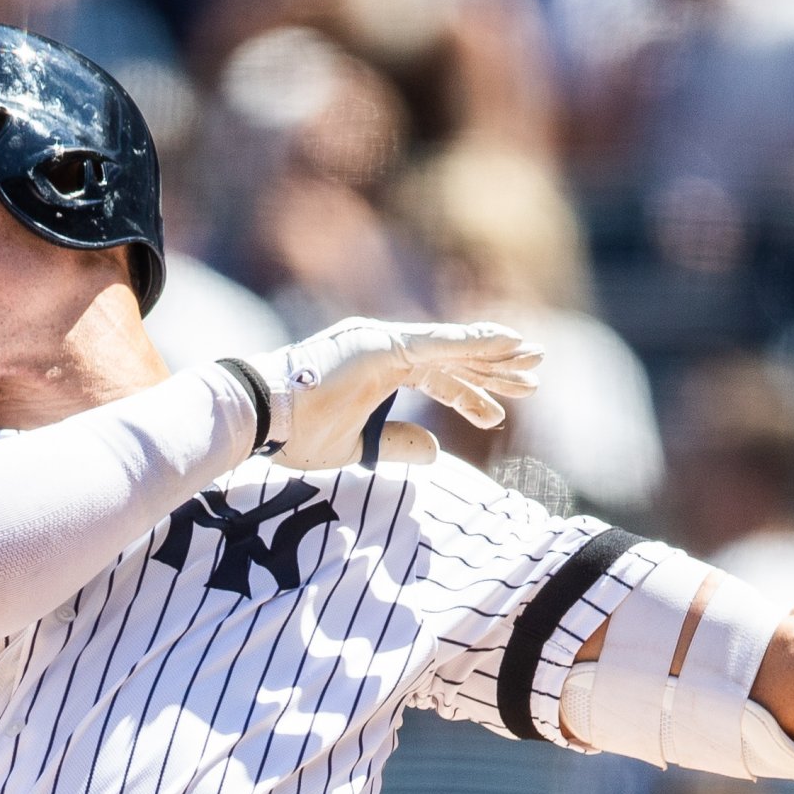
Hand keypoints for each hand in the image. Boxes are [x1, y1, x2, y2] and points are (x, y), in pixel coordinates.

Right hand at [257, 317, 542, 468]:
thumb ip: (398, 444)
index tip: (498, 414)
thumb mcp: (358, 447)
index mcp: (377, 368)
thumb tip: (436, 452)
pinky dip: (474, 343)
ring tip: (533, 359)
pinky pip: (439, 345)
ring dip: (495, 353)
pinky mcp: (383, 345)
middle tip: (534, 376)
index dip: (470, 395)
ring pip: (453, 348)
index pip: (437, 378)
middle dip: (494, 368)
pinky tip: (507, 343)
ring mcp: (383, 341)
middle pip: (453, 358)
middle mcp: (383, 347)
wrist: (259, 419)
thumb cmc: (294, 435)